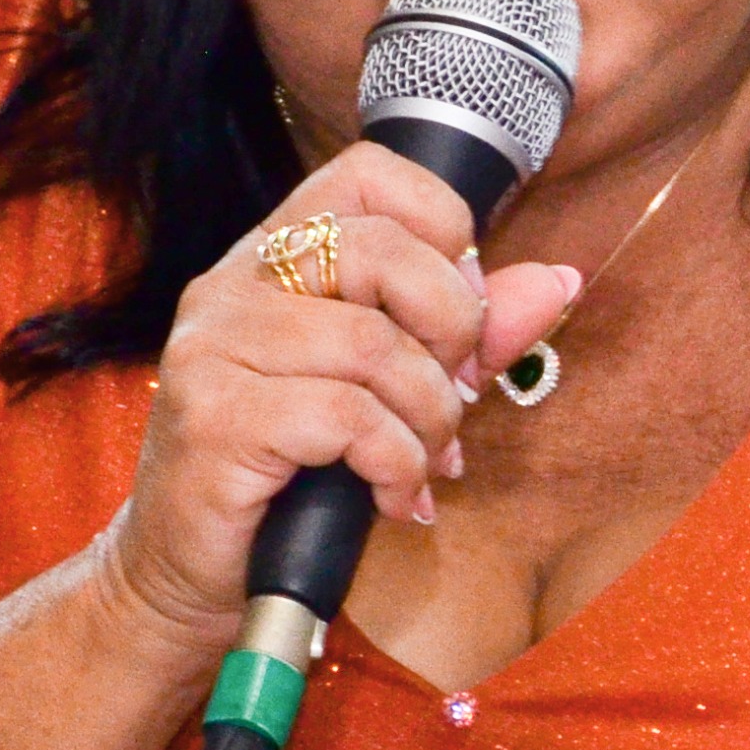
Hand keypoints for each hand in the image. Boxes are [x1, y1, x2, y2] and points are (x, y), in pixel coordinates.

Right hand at [97, 142, 574, 655]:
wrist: (192, 573)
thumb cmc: (293, 475)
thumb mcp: (389, 390)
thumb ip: (465, 334)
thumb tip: (556, 282)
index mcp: (272, 255)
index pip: (369, 176)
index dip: (442, 230)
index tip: (460, 312)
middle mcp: (233, 282)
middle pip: (383, 252)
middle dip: (453, 331)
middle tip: (453, 397)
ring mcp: (216, 347)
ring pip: (374, 347)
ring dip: (429, 419)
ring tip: (422, 464)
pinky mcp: (217, 418)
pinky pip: (348, 418)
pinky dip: (396, 465)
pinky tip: (392, 497)